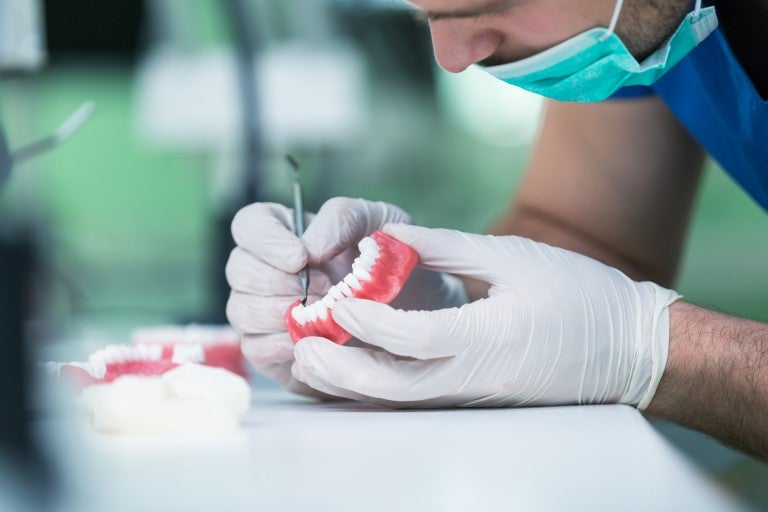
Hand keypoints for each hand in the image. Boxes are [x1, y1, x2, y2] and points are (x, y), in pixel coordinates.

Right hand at [226, 198, 466, 396]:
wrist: (413, 318)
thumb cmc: (392, 265)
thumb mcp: (380, 223)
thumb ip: (343, 218)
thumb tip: (308, 246)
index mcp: (285, 232)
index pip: (249, 225)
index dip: (266, 241)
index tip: (300, 257)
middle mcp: (265, 270)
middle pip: (238, 269)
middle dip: (278, 282)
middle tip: (324, 291)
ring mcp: (263, 312)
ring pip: (241, 309)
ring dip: (281, 313)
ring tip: (324, 316)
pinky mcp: (271, 352)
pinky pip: (255, 348)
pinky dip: (283, 344)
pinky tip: (314, 341)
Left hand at [291, 224, 680, 407]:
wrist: (630, 349)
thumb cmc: (580, 296)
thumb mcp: (514, 257)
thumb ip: (446, 248)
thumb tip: (389, 239)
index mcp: (492, 338)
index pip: (417, 337)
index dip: (370, 320)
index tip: (337, 299)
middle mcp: (478, 378)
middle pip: (395, 388)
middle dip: (342, 370)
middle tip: (301, 346)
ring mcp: (476, 395)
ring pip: (400, 400)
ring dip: (352, 383)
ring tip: (313, 356)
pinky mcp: (476, 398)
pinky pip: (416, 399)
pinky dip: (378, 386)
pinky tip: (353, 366)